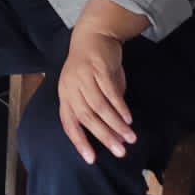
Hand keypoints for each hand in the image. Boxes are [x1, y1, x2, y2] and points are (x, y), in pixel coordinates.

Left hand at [58, 23, 134, 164]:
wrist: (93, 35)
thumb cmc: (91, 68)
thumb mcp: (90, 90)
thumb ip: (98, 109)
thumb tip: (112, 133)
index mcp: (65, 95)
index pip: (68, 123)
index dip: (79, 141)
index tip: (91, 159)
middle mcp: (70, 87)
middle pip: (86, 117)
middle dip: (104, 137)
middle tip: (120, 152)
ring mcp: (83, 77)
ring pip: (99, 106)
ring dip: (115, 124)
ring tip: (130, 137)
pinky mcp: (97, 68)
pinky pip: (109, 92)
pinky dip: (120, 107)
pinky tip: (128, 118)